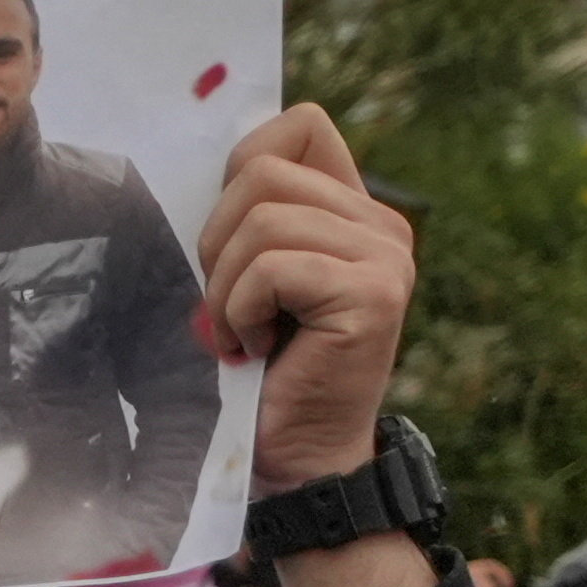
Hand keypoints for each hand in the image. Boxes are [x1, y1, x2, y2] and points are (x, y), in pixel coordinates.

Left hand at [196, 104, 416, 496]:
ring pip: (263, 219)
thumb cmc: (263, 375)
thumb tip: (202, 164)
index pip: (301, 125)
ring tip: (240, 332)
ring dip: (225, 285)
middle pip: (263, 170)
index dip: (243, 163)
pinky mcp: (372, 294)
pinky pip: (272, 267)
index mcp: (354, 211)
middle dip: (216, 239)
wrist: (298, 460)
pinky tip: (256, 349)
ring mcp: (384, 257)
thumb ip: (250, 220)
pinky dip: (242, 311)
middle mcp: (382, 225)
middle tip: (226, 304)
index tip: (226, 236)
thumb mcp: (250, 281)